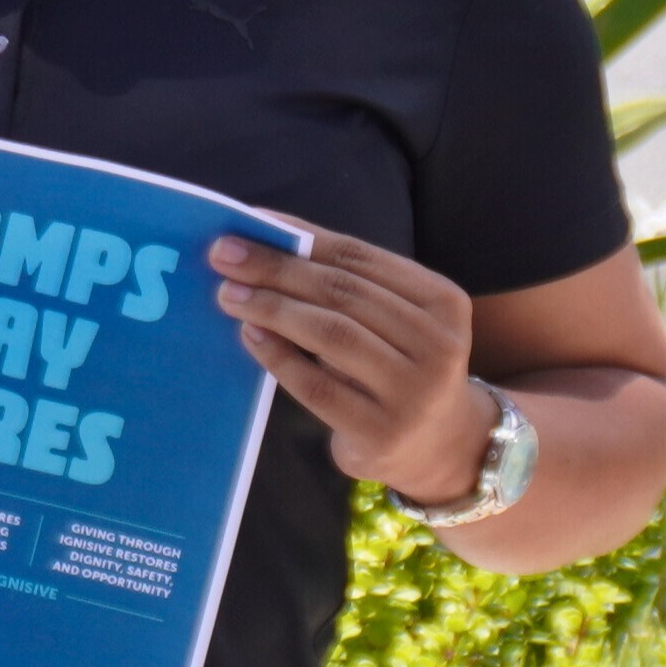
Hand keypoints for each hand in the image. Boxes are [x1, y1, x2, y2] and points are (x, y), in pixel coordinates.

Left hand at [214, 232, 486, 500]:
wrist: (440, 446)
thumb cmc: (398, 366)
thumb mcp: (390, 321)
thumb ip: (345, 284)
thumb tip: (264, 238)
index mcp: (442, 301)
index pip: (361, 257)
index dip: (302, 236)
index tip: (250, 220)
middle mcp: (439, 344)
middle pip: (344, 293)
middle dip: (277, 268)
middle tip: (222, 255)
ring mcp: (414, 392)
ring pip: (333, 334)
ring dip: (273, 307)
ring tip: (229, 294)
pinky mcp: (382, 432)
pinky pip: (318, 386)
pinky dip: (278, 357)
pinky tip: (249, 335)